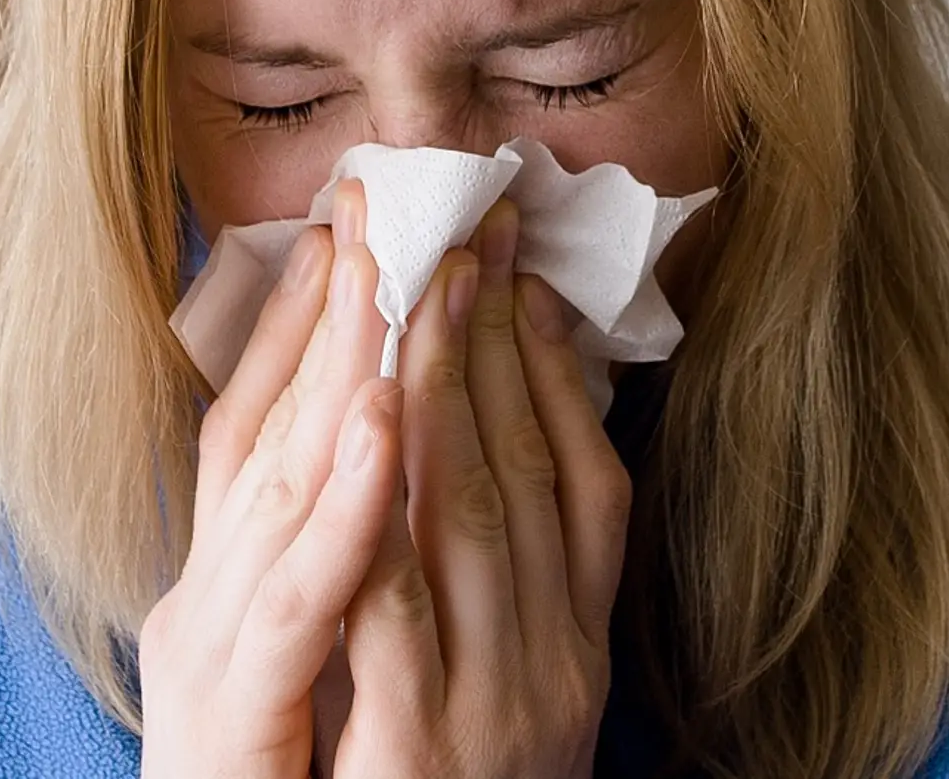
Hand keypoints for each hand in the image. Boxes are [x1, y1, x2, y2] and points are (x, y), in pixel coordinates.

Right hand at [139, 182, 399, 778]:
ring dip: (341, 364)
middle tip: (381, 192)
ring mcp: (216, 656)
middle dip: (331, 306)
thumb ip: (318, 567)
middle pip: (270, 428)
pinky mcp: (233, 716)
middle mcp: (207, 603)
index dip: (297, 319)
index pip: (255, 424)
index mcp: (222, 583)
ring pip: (283, 483)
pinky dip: (346, 501)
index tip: (348, 222)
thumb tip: (378, 459)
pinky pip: (307, 596)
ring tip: (391, 259)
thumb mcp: (292, 659)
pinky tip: (388, 416)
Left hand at [333, 199, 632, 778]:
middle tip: (458, 223)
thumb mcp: (507, 695)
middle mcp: (554, 669)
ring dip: (440, 388)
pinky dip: (379, 507)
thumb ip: (511, 590)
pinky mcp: (422, 756)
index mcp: (577, 650)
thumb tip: (496, 454)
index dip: (548, 368)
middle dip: (487, 340)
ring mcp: (495, 709)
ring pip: (470, 516)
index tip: (514, 268)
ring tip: (415, 274)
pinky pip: (393, 611)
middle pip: (524, 473)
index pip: (583, 484)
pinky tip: (365, 416)